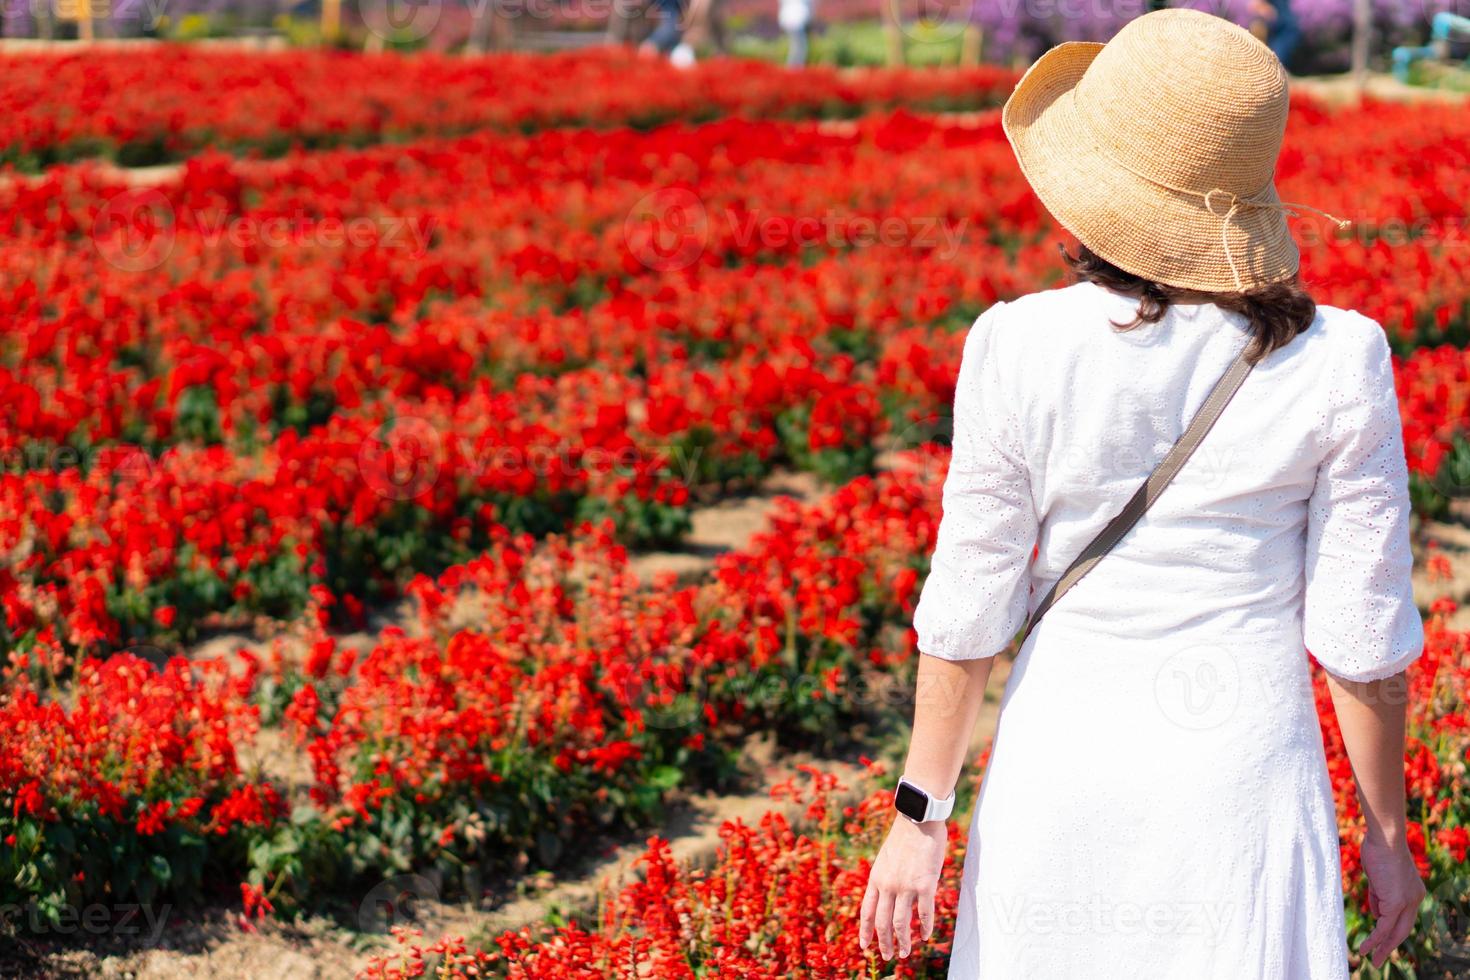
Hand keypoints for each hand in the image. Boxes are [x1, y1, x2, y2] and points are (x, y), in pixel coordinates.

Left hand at [859, 815, 947, 959]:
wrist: (917, 820)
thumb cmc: (904, 837)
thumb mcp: (885, 858)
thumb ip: (885, 877)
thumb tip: (889, 893)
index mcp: (875, 878)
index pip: (866, 911)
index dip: (865, 931)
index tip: (864, 946)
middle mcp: (887, 885)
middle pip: (882, 922)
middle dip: (883, 942)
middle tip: (887, 955)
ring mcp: (905, 886)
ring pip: (901, 923)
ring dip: (902, 941)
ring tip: (904, 953)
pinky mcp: (925, 885)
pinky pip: (924, 914)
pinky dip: (925, 928)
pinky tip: (926, 937)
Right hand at [1358, 834, 1425, 969]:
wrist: (1385, 839)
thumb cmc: (1378, 850)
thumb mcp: (1378, 877)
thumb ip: (1378, 895)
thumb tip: (1376, 914)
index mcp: (1412, 892)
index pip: (1402, 916)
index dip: (1391, 928)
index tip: (1380, 939)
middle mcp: (1414, 899)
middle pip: (1403, 929)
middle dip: (1390, 946)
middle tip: (1379, 959)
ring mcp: (1407, 902)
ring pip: (1395, 932)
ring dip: (1382, 947)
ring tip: (1372, 960)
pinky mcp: (1396, 903)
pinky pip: (1384, 927)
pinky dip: (1375, 940)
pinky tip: (1365, 948)